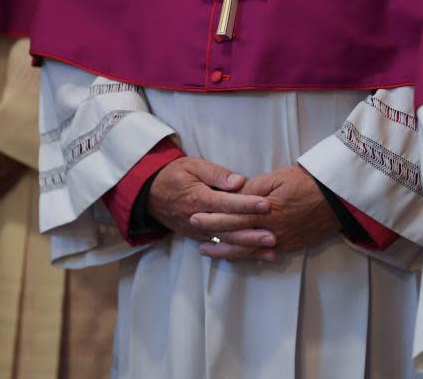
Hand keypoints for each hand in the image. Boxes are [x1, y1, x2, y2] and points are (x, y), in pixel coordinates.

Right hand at [147, 157, 271, 242]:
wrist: (149, 194)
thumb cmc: (174, 175)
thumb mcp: (192, 165)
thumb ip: (216, 173)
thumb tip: (239, 181)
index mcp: (198, 197)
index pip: (225, 203)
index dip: (246, 204)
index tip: (266, 204)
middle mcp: (198, 218)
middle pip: (228, 228)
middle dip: (251, 233)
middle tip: (273, 235)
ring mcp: (197, 231)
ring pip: (226, 242)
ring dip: (248, 247)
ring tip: (270, 250)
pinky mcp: (198, 237)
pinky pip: (220, 247)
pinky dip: (238, 252)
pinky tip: (256, 255)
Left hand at [190, 165, 340, 260]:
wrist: (338, 198)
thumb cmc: (307, 182)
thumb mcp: (278, 177)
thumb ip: (253, 188)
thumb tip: (233, 193)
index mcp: (266, 211)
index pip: (233, 216)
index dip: (213, 218)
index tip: (195, 216)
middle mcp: (271, 229)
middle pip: (236, 234)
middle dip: (213, 234)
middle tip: (193, 233)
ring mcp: (281, 240)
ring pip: (248, 249)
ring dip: (226, 251)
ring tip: (207, 250)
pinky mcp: (291, 245)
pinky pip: (264, 254)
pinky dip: (248, 256)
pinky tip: (236, 256)